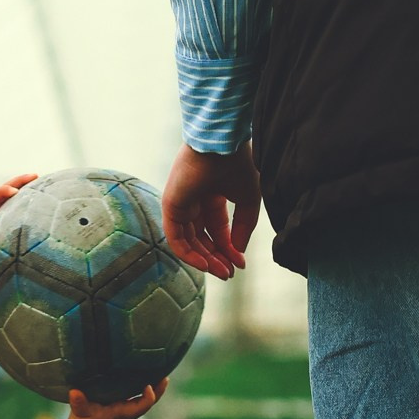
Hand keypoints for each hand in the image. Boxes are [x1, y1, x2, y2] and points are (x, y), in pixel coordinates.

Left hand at [0, 172, 37, 264]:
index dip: (1, 193)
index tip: (13, 191)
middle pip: (5, 187)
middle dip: (19, 181)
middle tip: (35, 175)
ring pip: (13, 191)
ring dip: (27, 186)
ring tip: (47, 181)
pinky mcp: (3, 209)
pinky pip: (17, 200)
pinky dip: (29, 195)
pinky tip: (45, 196)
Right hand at [65, 379, 166, 418]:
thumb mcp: (79, 412)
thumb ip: (78, 402)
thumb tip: (75, 392)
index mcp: (120, 413)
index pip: (140, 407)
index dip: (148, 398)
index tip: (149, 386)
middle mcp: (126, 411)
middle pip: (148, 403)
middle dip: (158, 390)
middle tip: (165, 376)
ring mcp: (125, 409)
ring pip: (144, 399)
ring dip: (154, 388)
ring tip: (161, 372)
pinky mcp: (121, 405)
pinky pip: (137, 396)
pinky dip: (144, 387)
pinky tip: (146, 374)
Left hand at [162, 143, 260, 279]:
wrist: (222, 144)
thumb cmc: (237, 165)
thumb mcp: (248, 201)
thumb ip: (243, 228)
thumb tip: (237, 253)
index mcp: (212, 197)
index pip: (218, 231)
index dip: (229, 249)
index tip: (240, 265)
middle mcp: (194, 202)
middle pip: (202, 239)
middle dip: (216, 258)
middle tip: (229, 274)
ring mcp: (181, 204)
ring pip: (189, 242)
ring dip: (205, 260)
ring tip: (221, 273)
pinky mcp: (170, 206)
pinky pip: (176, 238)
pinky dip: (189, 255)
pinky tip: (205, 265)